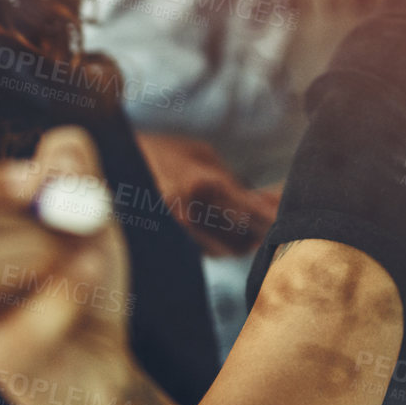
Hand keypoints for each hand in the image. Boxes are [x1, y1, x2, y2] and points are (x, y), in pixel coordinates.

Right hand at [0, 126, 136, 404]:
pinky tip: (86, 277)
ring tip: (76, 264)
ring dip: (39, 247)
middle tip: (67, 242)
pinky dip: (64, 291)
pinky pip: (18, 322)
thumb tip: (55, 160)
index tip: (36, 185)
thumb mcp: (87, 206)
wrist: (105, 361)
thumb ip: (72, 164)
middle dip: (28, 220)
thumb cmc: (80, 279)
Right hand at [137, 132, 279, 256]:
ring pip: (224, 251)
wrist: (115, 162)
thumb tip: (266, 201)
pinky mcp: (165, 243)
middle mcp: (189, 213)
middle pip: (241, 240)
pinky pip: (203, 252)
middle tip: (272, 223)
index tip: (290, 220)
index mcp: (202, 184)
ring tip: (247, 224)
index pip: (251, 213)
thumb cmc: (164, 152)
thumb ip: (234, 180)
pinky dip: (218, 244)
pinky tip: (223, 229)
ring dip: (240, 241)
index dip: (273, 219)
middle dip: (260, 233)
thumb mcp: (202, 154)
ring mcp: (174, 232)